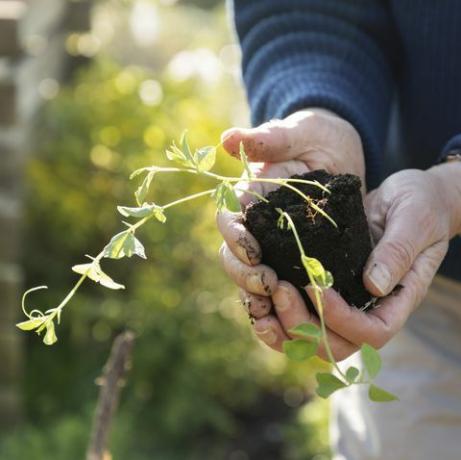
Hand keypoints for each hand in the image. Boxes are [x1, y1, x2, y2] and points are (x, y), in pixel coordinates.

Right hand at [217, 109, 364, 347]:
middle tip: (268, 283)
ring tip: (277, 308)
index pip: (228, 221)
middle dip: (245, 273)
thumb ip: (266, 139)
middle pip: (233, 256)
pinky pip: (273, 289)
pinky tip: (285, 321)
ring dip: (258, 297)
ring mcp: (270, 245)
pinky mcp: (289, 260)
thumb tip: (228, 140)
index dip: (234, 239)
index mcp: (248, 199)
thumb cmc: (312, 137)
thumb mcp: (295, 133)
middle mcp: (253, 226)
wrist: (334, 151)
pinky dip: (275, 307)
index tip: (253, 251)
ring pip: (250, 279)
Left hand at [250, 166, 459, 360]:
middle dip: (304, 326)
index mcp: (397, 298)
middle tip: (280, 290)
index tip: (317, 287)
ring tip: (260, 306)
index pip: (373, 332)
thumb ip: (398, 252)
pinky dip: (277, 314)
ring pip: (313, 338)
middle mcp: (368, 307)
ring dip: (284, 329)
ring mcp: (346, 301)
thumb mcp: (414, 221)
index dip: (342, 320)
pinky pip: (301, 313)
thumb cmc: (420, 206)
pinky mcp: (325, 287)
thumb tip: (373, 285)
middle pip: (336, 344)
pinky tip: (258, 298)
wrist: (408, 197)